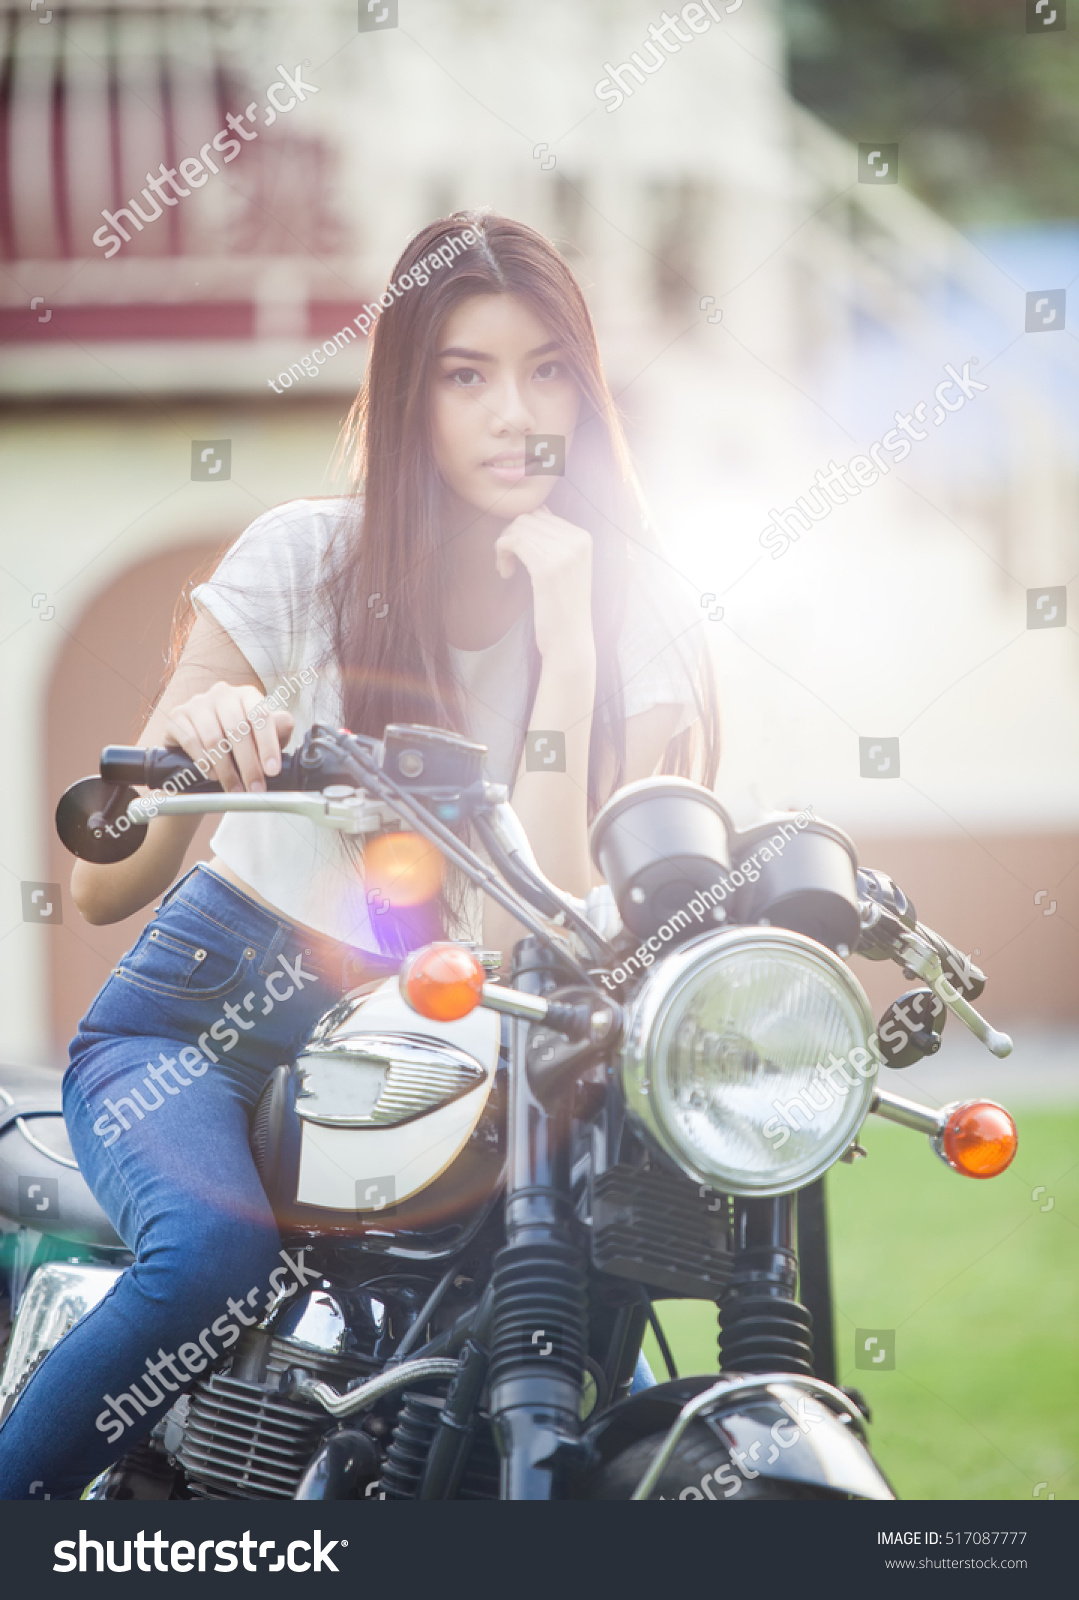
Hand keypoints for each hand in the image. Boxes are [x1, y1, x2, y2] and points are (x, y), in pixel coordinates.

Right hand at [159, 680, 293, 793]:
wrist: (201, 750)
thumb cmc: (238, 743)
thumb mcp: (261, 737)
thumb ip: (277, 729)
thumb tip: (285, 723)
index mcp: (247, 694)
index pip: (261, 716)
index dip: (268, 745)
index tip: (272, 771)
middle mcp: (222, 693)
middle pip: (237, 729)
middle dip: (249, 764)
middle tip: (255, 788)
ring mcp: (197, 703)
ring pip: (214, 738)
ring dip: (227, 769)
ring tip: (236, 789)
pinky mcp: (177, 717)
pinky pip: (191, 741)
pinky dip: (204, 762)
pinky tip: (213, 776)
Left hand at [495, 507, 593, 662]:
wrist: (569, 641)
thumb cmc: (562, 607)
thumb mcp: (566, 566)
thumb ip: (555, 539)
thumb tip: (538, 511)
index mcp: (584, 537)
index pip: (541, 513)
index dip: (521, 531)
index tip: (517, 555)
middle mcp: (578, 540)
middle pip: (528, 518)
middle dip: (510, 536)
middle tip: (507, 562)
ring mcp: (564, 553)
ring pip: (519, 527)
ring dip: (504, 545)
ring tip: (505, 568)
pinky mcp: (547, 567)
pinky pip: (513, 541)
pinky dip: (502, 553)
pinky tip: (505, 573)